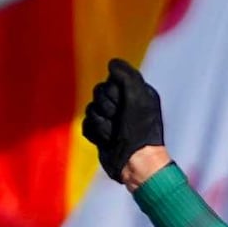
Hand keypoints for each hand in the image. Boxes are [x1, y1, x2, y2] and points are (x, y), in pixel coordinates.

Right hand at [81, 56, 170, 188]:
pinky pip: (86, 125)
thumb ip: (127, 76)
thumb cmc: (140, 130)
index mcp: (136, 93)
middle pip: (98, 93)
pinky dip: (95, 133)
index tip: (125, 105)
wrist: (134, 163)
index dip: (113, 93)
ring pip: (91, 109)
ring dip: (102, 123)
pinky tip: (106, 141)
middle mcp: (124, 105)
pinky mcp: (101, 134)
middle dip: (106, 108)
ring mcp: (112, 120)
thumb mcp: (138, 97)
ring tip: (114, 135)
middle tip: (119, 121)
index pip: (111, 80)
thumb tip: (112, 63)